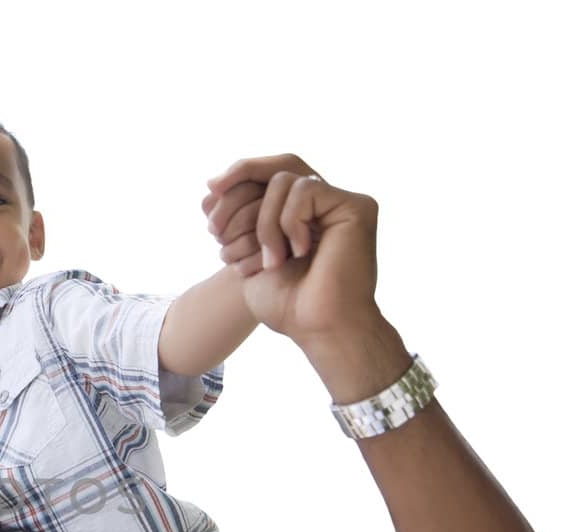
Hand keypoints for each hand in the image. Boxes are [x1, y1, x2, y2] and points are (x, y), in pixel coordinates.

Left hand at [204, 154, 381, 348]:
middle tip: (216, 222)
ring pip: (285, 180)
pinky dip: (288, 221)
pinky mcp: (356, 206)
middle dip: (240, 182)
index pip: (269, 175)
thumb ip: (240, 220)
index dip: (239, 174)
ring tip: (272, 260)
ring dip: (264, 222)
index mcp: (304, 216)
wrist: (320, 330)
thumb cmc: (289, 307)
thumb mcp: (251, 258)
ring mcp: (341, 204)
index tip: (209, 193)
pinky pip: (305, 189)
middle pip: (277, 166)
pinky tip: (298, 252)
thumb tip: (212, 185)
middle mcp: (325, 205)